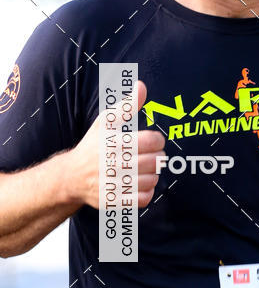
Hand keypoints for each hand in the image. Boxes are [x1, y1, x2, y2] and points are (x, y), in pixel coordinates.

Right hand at [67, 80, 165, 209]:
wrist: (71, 177)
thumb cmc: (93, 146)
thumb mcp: (106, 123)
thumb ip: (127, 106)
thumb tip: (142, 86)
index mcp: (113, 142)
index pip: (153, 141)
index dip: (157, 140)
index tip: (151, 141)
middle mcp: (113, 163)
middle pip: (156, 161)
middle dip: (157, 157)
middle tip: (151, 156)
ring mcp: (113, 184)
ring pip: (152, 180)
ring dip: (153, 175)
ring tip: (145, 170)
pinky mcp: (113, 201)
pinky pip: (143, 198)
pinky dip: (147, 192)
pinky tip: (140, 184)